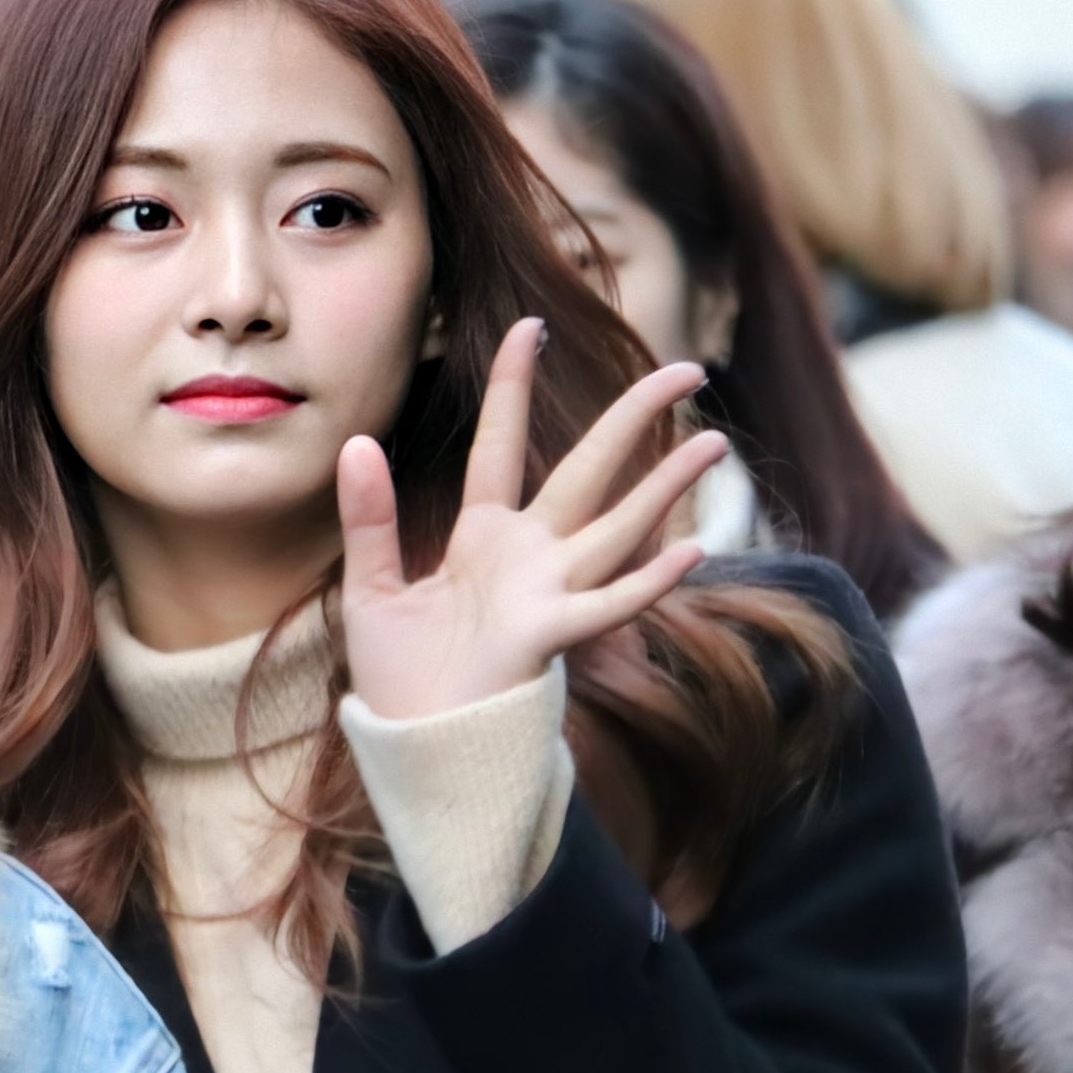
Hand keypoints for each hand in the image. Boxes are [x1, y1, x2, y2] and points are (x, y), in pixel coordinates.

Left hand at [336, 319, 724, 719]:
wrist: (412, 744)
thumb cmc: (399, 676)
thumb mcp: (371, 588)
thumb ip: (368, 519)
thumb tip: (357, 443)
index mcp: (482, 537)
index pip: (502, 447)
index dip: (515, 389)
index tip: (530, 327)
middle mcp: (528, 557)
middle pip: (590, 472)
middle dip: (635, 419)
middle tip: (687, 369)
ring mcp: (546, 594)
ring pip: (617, 528)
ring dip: (665, 487)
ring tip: (714, 441)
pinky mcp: (548, 637)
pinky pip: (606, 606)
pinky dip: (646, 585)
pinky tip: (690, 553)